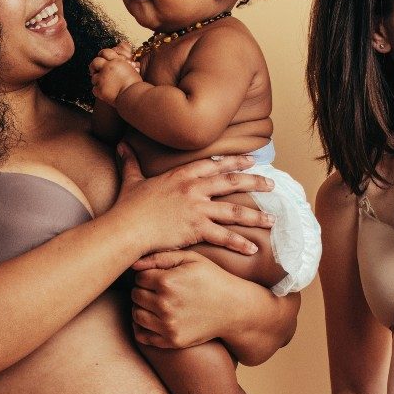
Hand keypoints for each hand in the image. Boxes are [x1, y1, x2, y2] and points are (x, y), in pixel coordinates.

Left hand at [89, 49, 140, 104]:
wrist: (133, 94)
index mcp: (115, 61)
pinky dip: (98, 91)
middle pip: (95, 62)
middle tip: (95, 70)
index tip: (102, 58)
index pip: (104, 52)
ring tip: (105, 84)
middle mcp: (107, 68)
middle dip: (94, 66)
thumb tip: (119, 61)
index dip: (102, 54)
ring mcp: (102, 79)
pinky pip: (94, 89)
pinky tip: (104, 92)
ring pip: (94, 78)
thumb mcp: (130, 68)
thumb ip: (121, 64)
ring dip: (98, 81)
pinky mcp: (99, 89)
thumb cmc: (134, 83)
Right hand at [113, 143, 272, 256]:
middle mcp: (194, 189)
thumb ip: (130, 161)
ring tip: (272, 218)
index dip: (234, 161)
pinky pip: (224, 236)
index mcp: (181, 175)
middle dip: (254, 181)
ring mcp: (197, 209)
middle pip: (231, 181)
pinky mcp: (197, 229)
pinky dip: (240, 243)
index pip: (213, 164)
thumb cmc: (127, 206)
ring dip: (255, 215)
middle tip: (272, 184)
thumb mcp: (131, 180)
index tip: (250, 160)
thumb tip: (121, 145)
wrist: (127, 228)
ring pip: (234, 210)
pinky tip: (253, 248)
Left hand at [130, 248, 251, 348]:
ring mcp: (168, 325)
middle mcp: (165, 305)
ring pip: (136, 315)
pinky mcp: (172, 341)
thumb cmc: (212, 279)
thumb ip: (161, 257)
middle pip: (136, 296)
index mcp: (167, 282)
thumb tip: (133, 263)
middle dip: (143, 291)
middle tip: (158, 290)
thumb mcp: (191, 259)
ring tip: (156, 303)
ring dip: (142, 308)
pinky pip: (143, 336)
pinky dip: (143, 327)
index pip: (139, 278)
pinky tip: (154, 319)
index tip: (158, 277)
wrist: (235, 309)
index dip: (147, 276)